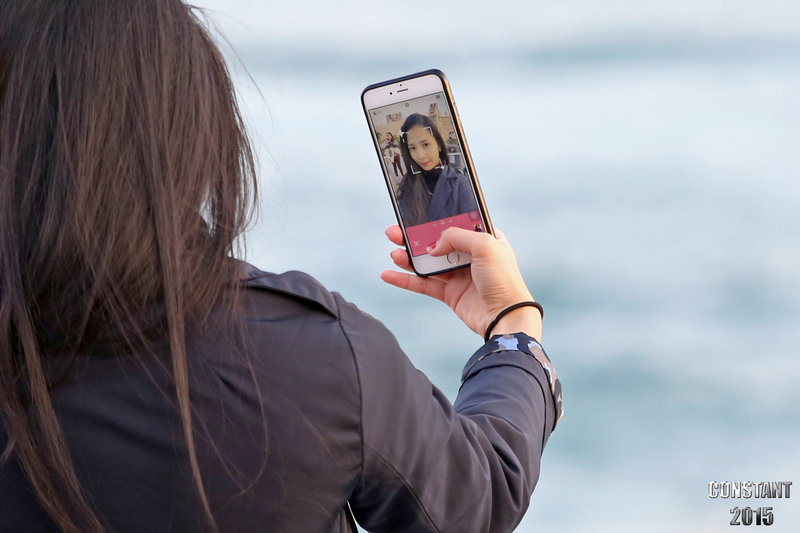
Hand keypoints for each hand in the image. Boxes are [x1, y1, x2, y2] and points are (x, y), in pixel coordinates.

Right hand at [380, 225, 541, 339]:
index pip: (456, 224)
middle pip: (436, 243)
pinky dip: (406, 280)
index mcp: (484, 239)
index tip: (417, 216)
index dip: (436, 220)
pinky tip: (389, 274)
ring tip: (394, 253)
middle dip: (414, 238)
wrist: (505, 317)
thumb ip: (456, 236)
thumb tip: (433, 246)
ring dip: (408, 258)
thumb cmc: (504, 280)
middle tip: (394, 233)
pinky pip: (423, 284)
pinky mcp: (450, 294)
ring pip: (427, 263)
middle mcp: (471, 256)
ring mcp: (459, 275)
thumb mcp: (485, 245)